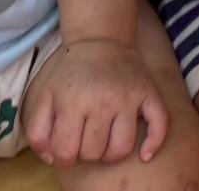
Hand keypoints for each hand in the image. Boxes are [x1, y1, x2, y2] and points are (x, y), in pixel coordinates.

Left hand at [25, 38, 166, 166]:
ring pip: (122, 148)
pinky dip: (155, 143)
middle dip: (86, 152)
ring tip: (105, 141)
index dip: (64, 157)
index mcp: (74, 102)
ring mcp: (129, 97)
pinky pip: (159, 123)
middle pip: (94, 153)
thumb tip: (54, 160)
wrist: (101, 39)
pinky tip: (145, 154)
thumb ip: (39, 132)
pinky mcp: (148, 93)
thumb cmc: (71, 73)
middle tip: (85, 137)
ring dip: (110, 153)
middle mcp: (103, 100)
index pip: (67, 153)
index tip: (67, 147)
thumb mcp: (45, 97)